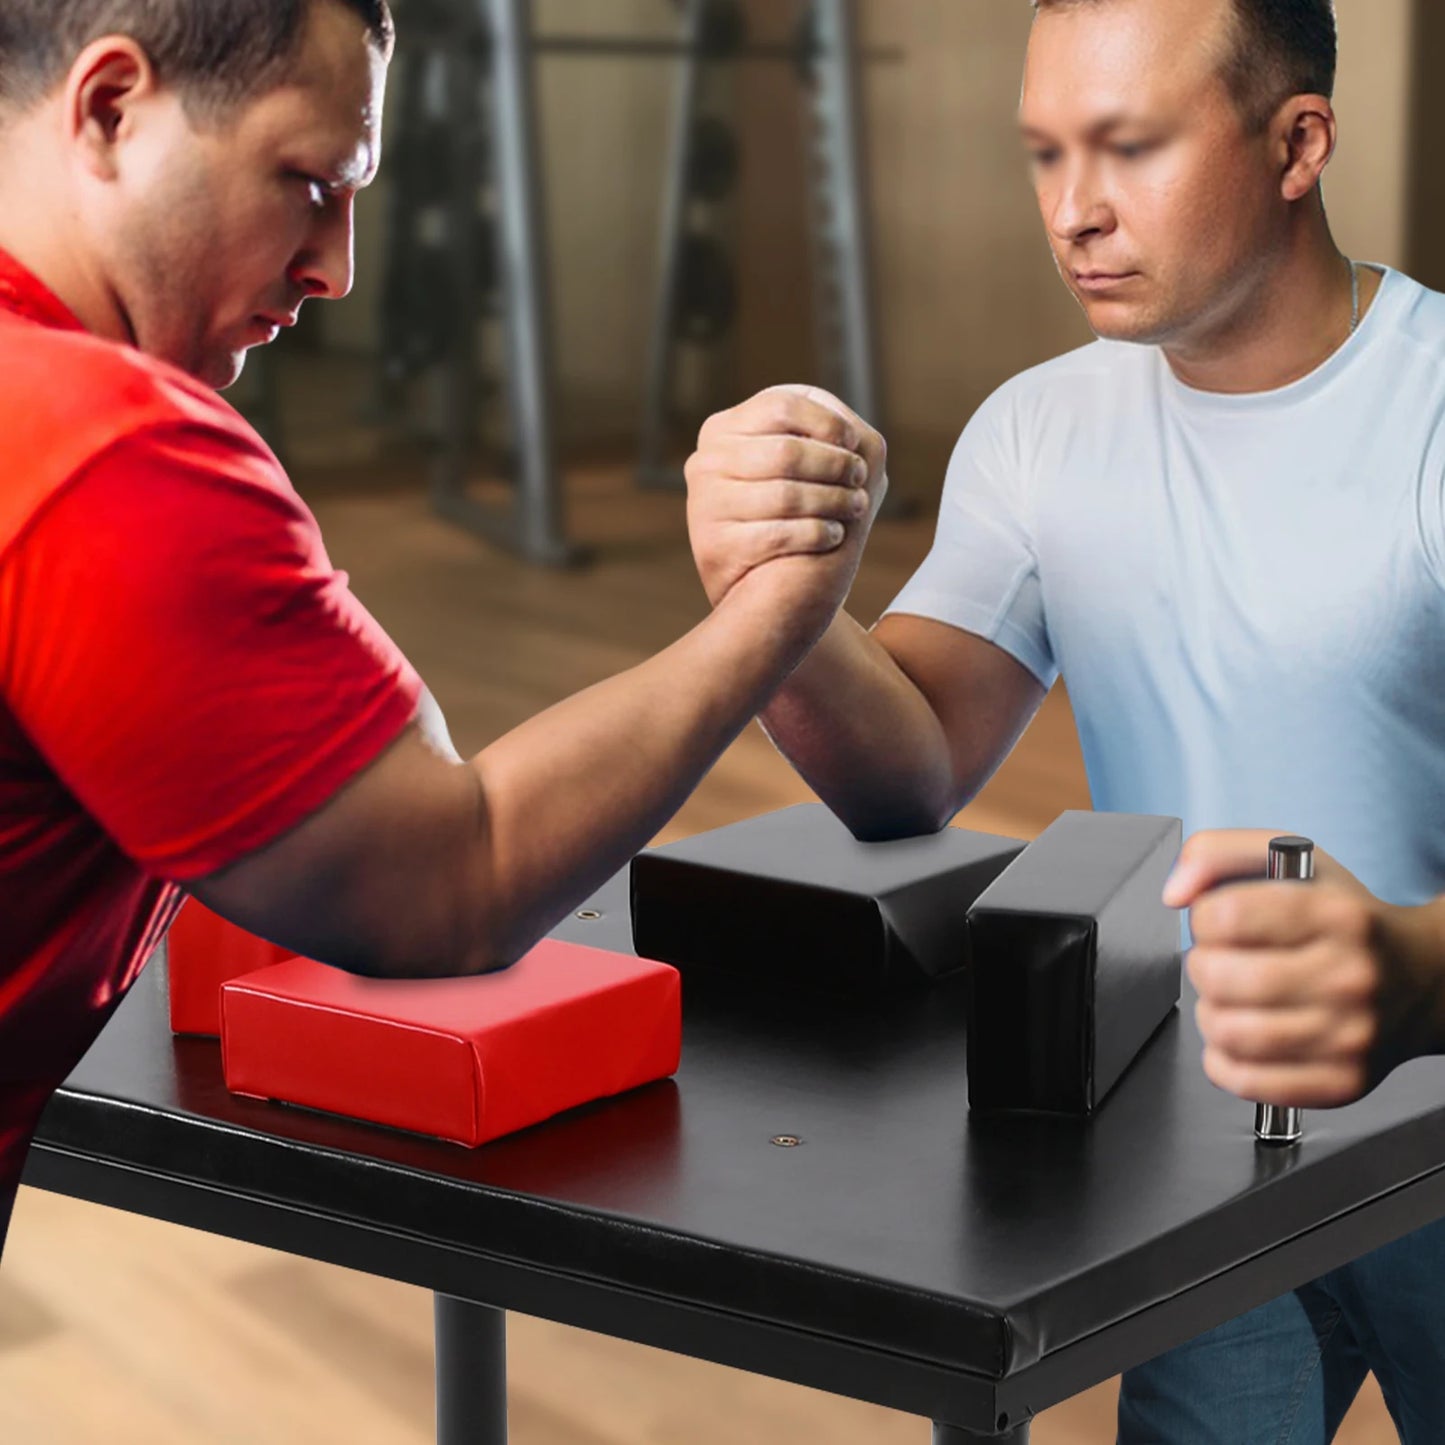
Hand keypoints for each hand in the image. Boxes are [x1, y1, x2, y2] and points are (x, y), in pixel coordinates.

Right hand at [685, 384, 887, 613]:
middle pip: (787, 451)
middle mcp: (705, 463)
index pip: (780, 405)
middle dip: (835, 465)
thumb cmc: (797, 519)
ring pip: (786, 494)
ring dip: (835, 500)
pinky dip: (817, 534)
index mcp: (722, 430)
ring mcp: (703, 505)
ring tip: (856, 507)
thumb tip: (846, 426)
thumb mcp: (801, 466)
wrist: (770, 594)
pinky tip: (834, 535)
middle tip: (859, 480)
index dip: (826, 422)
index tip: (853, 444)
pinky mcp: (713, 546)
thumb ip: (820, 434)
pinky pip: (779, 534)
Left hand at [1168, 829, 1444, 1106]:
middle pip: (1220, 977)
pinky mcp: (1342, 1082)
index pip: (1225, 916)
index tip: (1219, 921)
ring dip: (1210, 1013)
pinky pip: (1245, 1080)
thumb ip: (1215, 854)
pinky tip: (1241, 1037)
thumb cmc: (1344, 919)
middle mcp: (1350, 975)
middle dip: (1203, 966)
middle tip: (1224, 962)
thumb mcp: (1289, 860)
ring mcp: (1350, 1035)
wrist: (1423, 980)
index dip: (1204, 918)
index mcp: (1336, 915)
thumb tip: (1174, 892)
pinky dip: (1223, 1060)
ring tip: (1232, 1000)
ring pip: (1228, 1032)